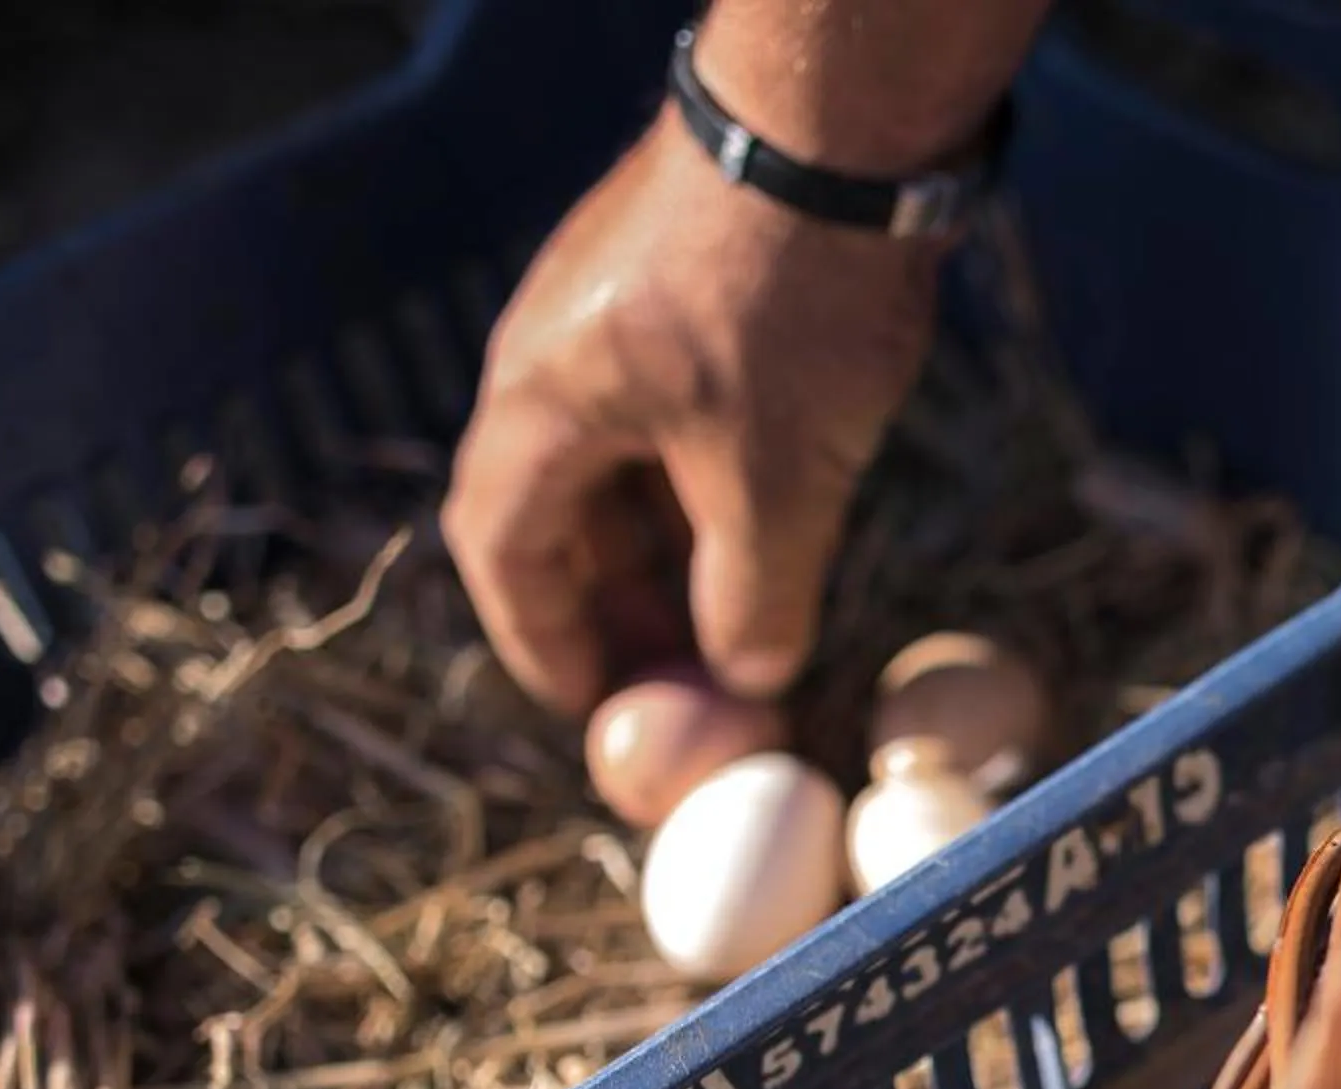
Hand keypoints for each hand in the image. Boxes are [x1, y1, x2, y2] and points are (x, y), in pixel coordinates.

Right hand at [442, 108, 937, 712]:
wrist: (838, 131)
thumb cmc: (788, 305)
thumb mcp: (779, 480)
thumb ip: (757, 592)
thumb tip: (750, 675)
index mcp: (539, 403)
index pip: (502, 550)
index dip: (545, 641)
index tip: (596, 706)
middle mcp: (550, 352)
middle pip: (555, 506)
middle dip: (614, 601)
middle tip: (680, 673)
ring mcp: (611, 308)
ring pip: (620, 457)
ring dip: (665, 542)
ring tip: (733, 610)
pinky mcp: (677, 280)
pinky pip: (668, 407)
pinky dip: (703, 477)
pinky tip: (771, 512)